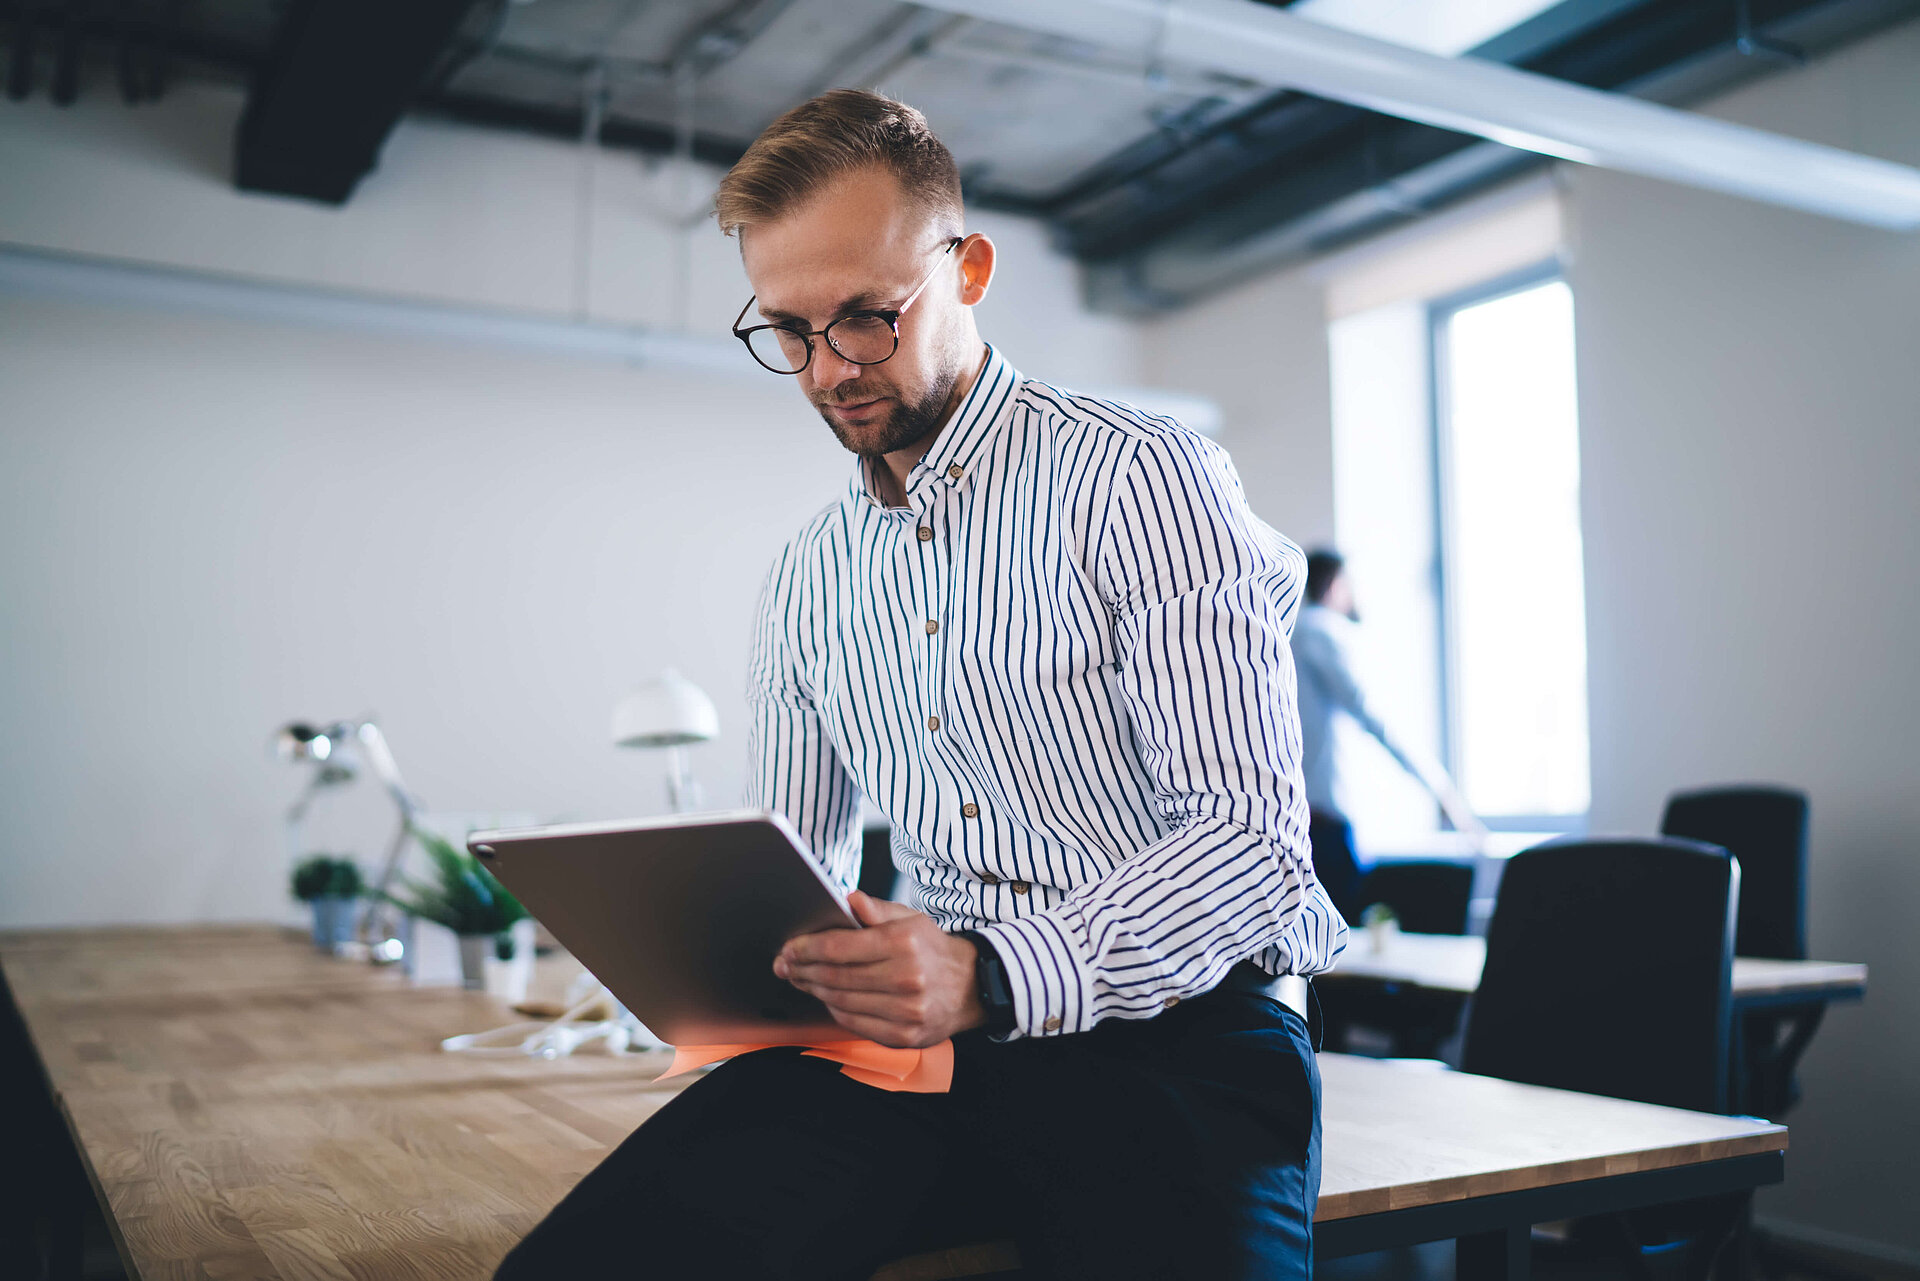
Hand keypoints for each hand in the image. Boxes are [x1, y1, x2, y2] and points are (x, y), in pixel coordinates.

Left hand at [773, 891, 984, 1047]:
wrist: (972, 987)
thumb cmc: (932, 949)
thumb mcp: (910, 919)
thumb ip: (876, 910)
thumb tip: (848, 899)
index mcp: (904, 943)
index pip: (840, 947)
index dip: (806, 948)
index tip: (788, 948)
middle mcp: (906, 978)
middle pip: (835, 977)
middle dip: (803, 970)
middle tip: (785, 965)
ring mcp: (906, 1012)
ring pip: (841, 1002)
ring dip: (814, 990)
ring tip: (801, 979)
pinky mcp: (904, 1036)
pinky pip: (855, 1023)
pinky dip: (835, 1010)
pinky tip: (827, 997)